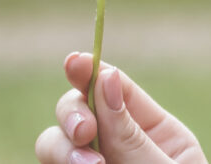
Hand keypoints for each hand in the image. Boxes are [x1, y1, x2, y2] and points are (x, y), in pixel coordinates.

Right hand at [34, 52, 207, 163]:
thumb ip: (131, 135)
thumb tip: (105, 77)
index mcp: (156, 133)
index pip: (116, 89)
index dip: (91, 70)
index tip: (74, 61)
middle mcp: (118, 146)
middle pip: (77, 108)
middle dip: (72, 114)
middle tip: (85, 133)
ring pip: (54, 141)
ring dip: (61, 148)